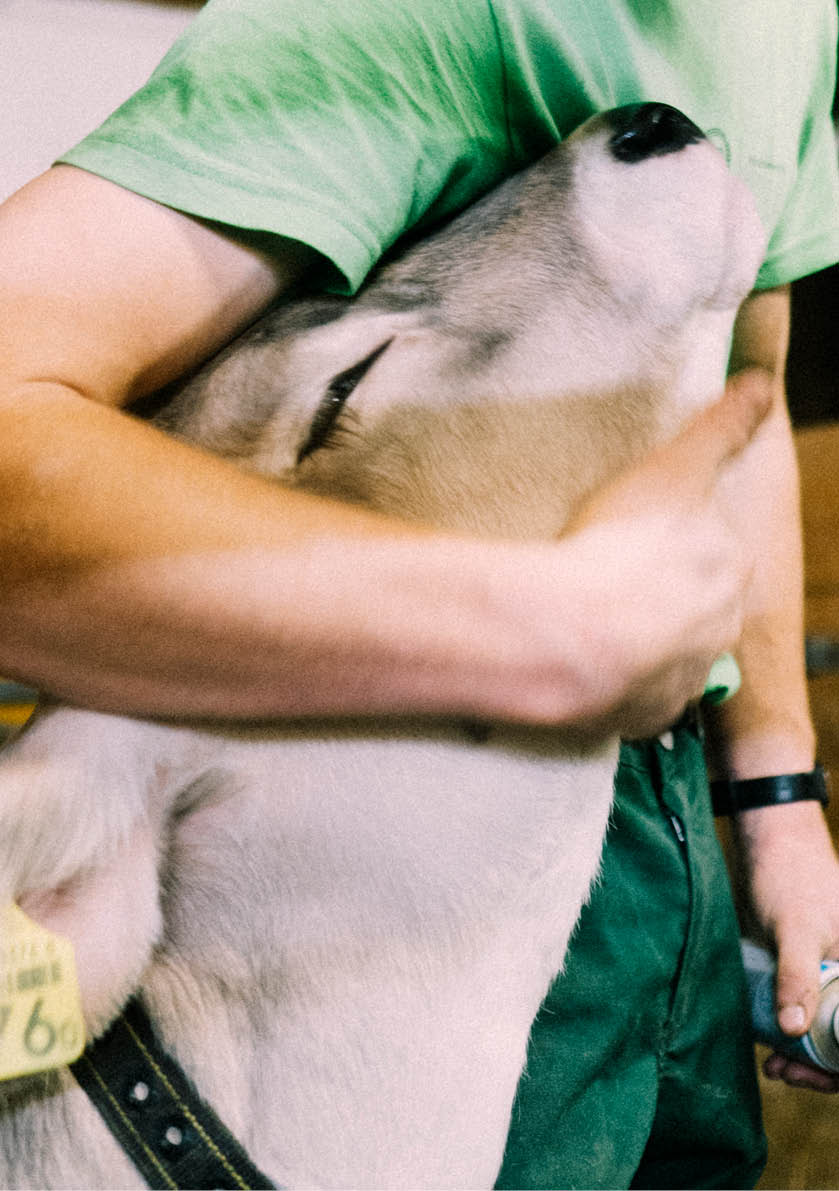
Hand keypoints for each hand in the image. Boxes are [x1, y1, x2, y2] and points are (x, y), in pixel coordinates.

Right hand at [556, 368, 771, 738]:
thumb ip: (720, 428)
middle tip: (612, 578)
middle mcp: (719, 629)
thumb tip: (760, 384)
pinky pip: (636, 697)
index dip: (675, 542)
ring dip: (642, 641)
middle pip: (695, 606)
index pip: (714, 550)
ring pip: (669, 653)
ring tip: (592, 620)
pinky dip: (617, 682)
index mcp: (729, 569)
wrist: (574, 637)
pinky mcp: (645, 715)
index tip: (641, 539)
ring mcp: (683, 677)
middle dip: (662, 596)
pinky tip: (586, 659)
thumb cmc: (621, 546)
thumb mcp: (673, 469)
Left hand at [734, 801, 838, 1092]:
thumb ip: (797, 975)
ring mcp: (833, 972)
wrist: (769, 840)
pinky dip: (796, 1033)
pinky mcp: (809, 969)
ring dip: (808, 1055)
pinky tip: (772, 1043)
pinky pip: (811, 1011)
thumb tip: (794, 1030)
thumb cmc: (789, 876)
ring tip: (774, 1065)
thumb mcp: (794, 927)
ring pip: (830, 1030)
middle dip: (822, 1066)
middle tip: (783, 1072)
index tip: (809, 1075)